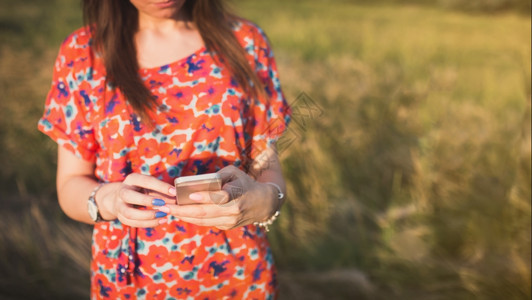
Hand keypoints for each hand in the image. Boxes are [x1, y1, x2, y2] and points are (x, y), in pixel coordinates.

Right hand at [97, 173, 176, 227]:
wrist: (121, 198)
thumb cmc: (142, 190)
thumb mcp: (151, 187)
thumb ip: (162, 192)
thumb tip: (176, 199)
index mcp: (132, 179)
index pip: (146, 181)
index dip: (160, 186)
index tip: (174, 192)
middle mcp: (122, 191)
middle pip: (129, 196)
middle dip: (146, 201)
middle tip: (163, 204)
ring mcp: (119, 205)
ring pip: (130, 213)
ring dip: (148, 216)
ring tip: (163, 215)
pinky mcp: (121, 217)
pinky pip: (133, 223)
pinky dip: (148, 223)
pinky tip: (161, 221)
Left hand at [161, 165, 280, 229]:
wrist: (262, 204)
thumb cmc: (244, 183)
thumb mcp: (235, 173)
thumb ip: (219, 175)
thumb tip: (198, 182)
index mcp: (237, 194)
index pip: (220, 197)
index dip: (205, 197)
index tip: (190, 195)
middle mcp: (233, 210)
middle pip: (205, 212)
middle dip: (182, 210)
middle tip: (165, 206)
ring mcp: (229, 221)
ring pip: (202, 220)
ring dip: (183, 216)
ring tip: (166, 210)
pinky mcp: (226, 227)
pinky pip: (205, 222)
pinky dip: (191, 218)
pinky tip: (179, 213)